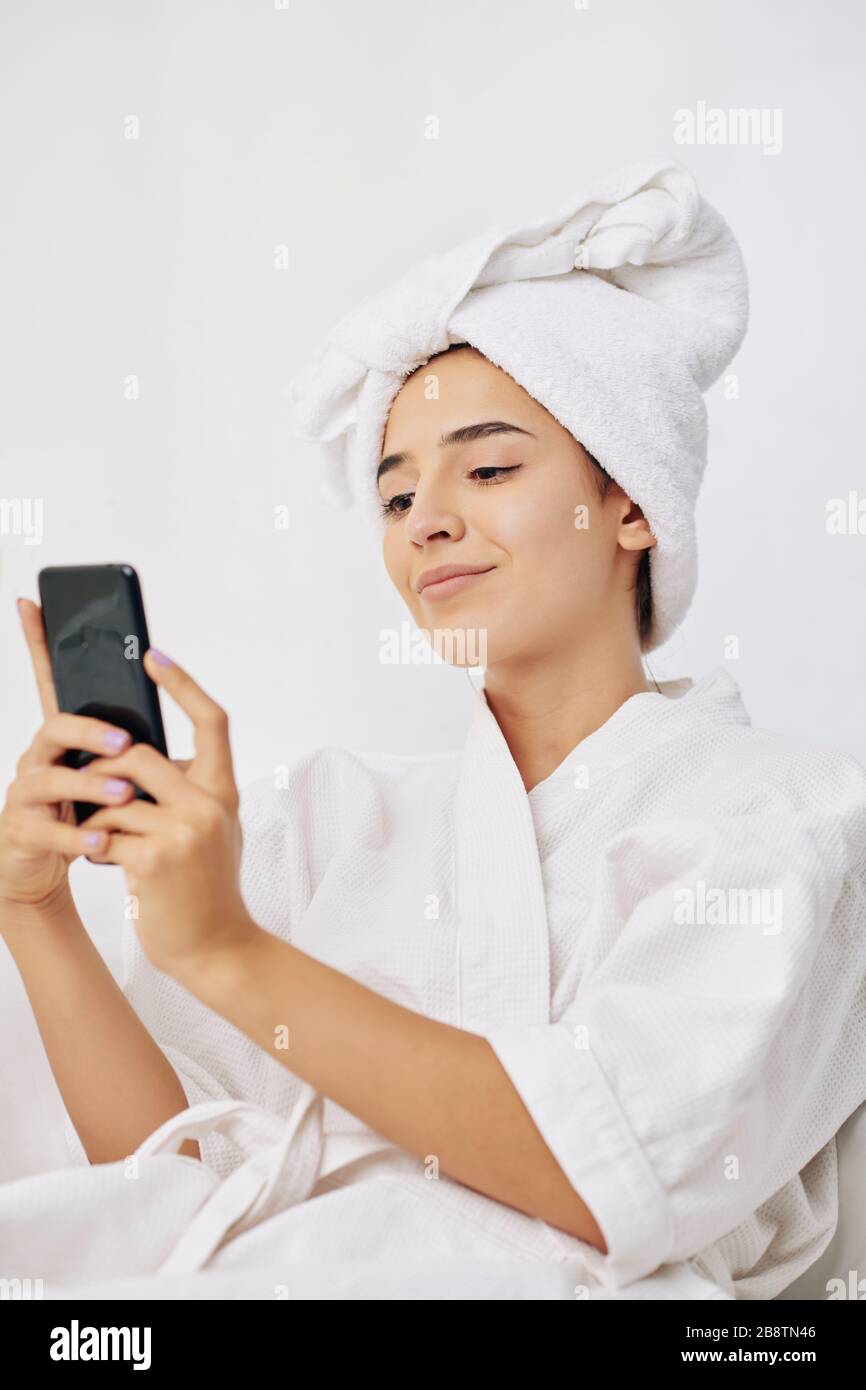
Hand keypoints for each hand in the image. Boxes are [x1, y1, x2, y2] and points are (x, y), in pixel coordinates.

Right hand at [0, 598, 138, 915]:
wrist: (42, 868)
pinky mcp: (21, 830)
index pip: (51, 682)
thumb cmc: (85, 814)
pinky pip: (46, 828)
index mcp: (64, 739)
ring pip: (49, 777)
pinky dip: (75, 834)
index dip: (39, 643)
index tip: (33, 603)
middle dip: (90, 731)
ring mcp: (26, 793)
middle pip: (55, 727)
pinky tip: (101, 840)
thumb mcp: (112, 775)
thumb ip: (135, 747)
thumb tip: (184, 710)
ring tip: (124, 793)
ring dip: (90, 783)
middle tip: (127, 741)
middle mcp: (39, 757)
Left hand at [77, 648, 259, 978]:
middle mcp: (208, 805)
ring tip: (98, 834)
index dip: (182, 683)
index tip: (153, 655)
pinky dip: (94, 844)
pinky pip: (104, 833)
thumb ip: (187, 792)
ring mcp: (183, 833)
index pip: (211, 720)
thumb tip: (140, 756)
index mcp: (223, 791)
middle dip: (102, 763)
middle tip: (85, 779)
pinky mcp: (153, 861)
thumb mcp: (211, 830)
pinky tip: (102, 860)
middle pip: (139, 754)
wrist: (216, 947)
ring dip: (93, 813)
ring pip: (113, 796)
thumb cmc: (206, 887)